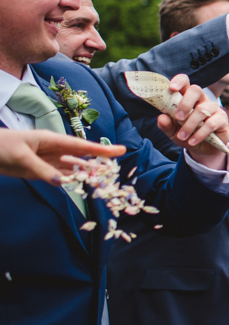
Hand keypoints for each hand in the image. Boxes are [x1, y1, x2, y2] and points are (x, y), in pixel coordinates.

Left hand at [0, 129, 124, 182]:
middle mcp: (54, 150)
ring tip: (102, 179)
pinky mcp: (40, 171)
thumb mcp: (21, 157)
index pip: (82, 145)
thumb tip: (63, 182)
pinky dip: (71, 180)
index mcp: (52, 140)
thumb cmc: (2, 146)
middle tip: (115, 168)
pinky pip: (60, 176)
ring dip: (86, 173)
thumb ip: (42, 170)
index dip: (101, 149)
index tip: (120, 151)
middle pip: (81, 156)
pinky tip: (81, 183)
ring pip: (72, 167)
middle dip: (98, 161)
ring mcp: (47, 161)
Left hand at [154, 75, 228, 168]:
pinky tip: (192, 141)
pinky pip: (211, 124)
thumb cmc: (187, 135)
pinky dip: (199, 134)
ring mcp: (213, 108)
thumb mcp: (173, 132)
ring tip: (182, 136)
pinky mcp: (222, 119)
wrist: (203, 149)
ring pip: (202, 110)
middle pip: (196, 90)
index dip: (179, 81)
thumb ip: (166, 125)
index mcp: (187, 98)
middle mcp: (201, 99)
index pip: (185, 82)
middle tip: (177, 117)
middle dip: (185, 103)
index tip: (172, 88)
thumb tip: (161, 118)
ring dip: (189, 125)